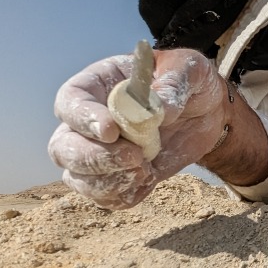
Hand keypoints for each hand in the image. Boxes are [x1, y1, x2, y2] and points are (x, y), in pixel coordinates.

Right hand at [48, 49, 229, 208]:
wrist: (205, 111)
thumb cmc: (188, 81)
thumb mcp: (189, 69)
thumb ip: (174, 82)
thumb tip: (158, 110)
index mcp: (97, 85)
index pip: (70, 102)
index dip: (83, 119)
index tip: (111, 130)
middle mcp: (88, 122)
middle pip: (62, 147)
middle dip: (93, 159)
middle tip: (133, 156)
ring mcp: (99, 153)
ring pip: (77, 178)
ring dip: (109, 182)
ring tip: (146, 168)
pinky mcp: (118, 177)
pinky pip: (105, 198)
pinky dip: (125, 195)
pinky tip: (150, 178)